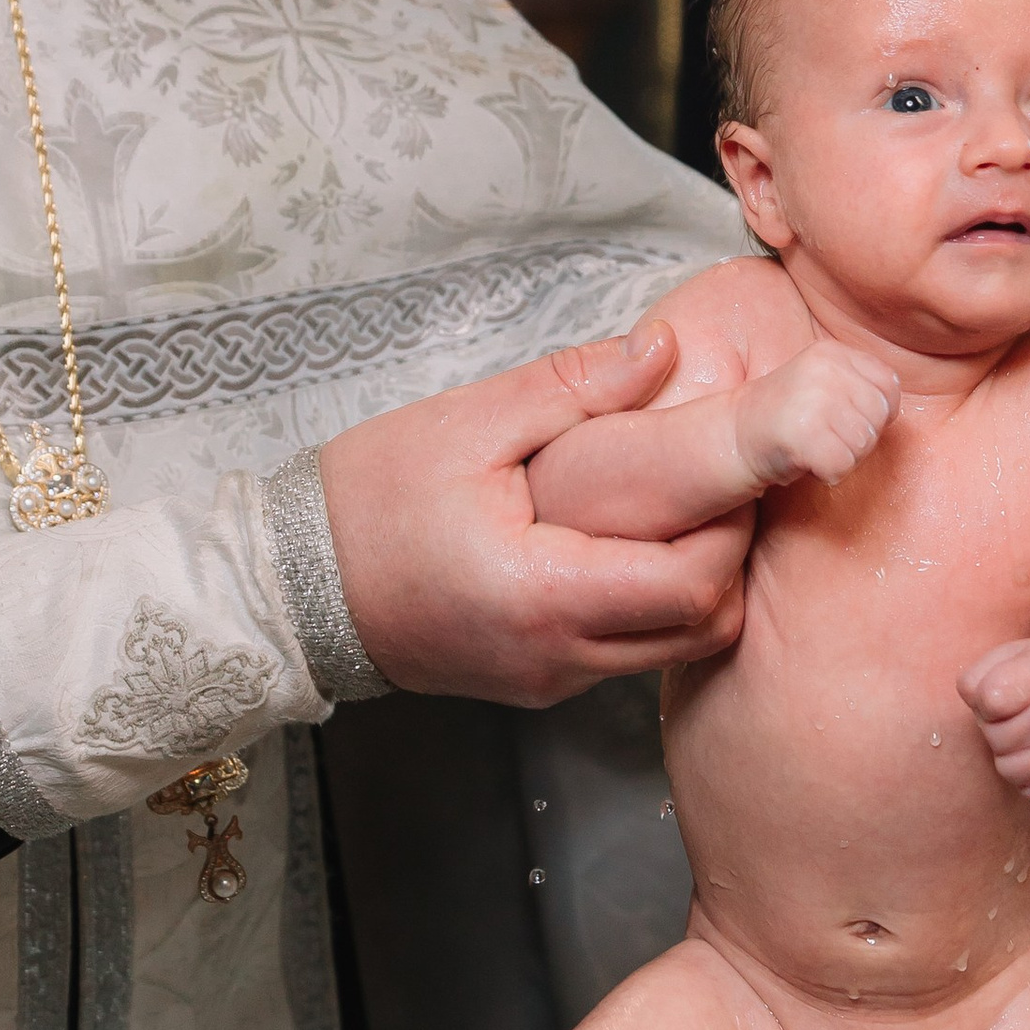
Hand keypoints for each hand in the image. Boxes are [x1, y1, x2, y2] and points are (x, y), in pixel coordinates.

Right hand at [318, 319, 750, 705]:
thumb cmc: (369, 502)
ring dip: (696, 583)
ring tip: (678, 509)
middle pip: (707, 628)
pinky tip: (628, 543)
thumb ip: (574, 385)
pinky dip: (650, 603)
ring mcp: (551, 678)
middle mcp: (559, 655)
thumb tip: (664, 348)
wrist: (294, 587)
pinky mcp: (540, 682)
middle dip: (732, 557)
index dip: (734, 524)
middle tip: (723, 486)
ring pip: (674, 647)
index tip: (735, 465)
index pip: (695, 583)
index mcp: (545, 594)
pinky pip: (626, 652)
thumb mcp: (470, 422)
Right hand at [732, 342, 898, 491]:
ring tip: (814, 447)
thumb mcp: (824, 384)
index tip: (848, 420)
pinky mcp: (803, 433)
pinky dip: (829, 474)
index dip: (878, 412)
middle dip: (861, 438)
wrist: (733, 437)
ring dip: (844, 457)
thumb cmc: (786, 419)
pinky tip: (807, 462)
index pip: (888, 384)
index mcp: (831, 353)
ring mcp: (813, 399)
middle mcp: (824, 370)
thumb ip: (859, 385)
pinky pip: (843, 465)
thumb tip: (892, 409)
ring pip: (864, 443)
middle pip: (879, 415)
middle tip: (826, 438)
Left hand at [958, 636, 1029, 800]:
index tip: (1000, 696)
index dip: (985, 702)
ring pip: (1010, 770)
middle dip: (997, 729)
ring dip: (1010, 756)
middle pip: (996, 738)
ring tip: (1026, 735)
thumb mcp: (1008, 655)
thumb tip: (973, 705)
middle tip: (1016, 715)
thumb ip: (977, 677)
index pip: (989, 700)